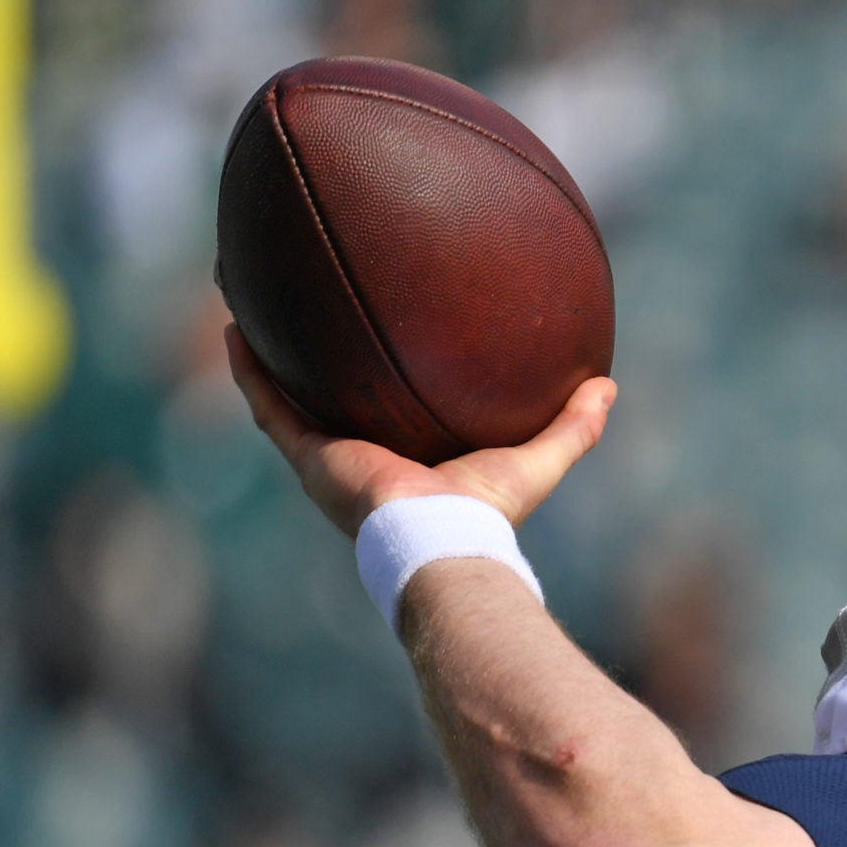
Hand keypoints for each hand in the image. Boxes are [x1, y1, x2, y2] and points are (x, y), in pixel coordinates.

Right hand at [228, 325, 615, 537]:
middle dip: (319, 362)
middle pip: (333, 400)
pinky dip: (250, 371)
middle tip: (310, 312)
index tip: (380, 341)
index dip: (382, 381)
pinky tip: (237, 328)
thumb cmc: (488, 510)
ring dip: (270, 356)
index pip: (390, 413)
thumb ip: (574, 427)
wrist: (442, 541)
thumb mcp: (538, 459)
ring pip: (289, 397)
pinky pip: (269, 406)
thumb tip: (608, 385)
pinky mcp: (309, 458)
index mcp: (409, 459)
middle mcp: (363, 457)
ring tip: (254, 305)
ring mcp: (330, 459)